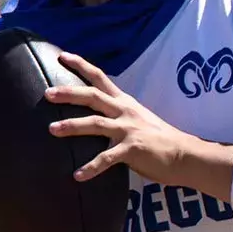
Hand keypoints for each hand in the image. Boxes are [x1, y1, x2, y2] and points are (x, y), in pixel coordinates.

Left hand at [46, 52, 232, 197]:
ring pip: (95, 124)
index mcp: (125, 103)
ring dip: (71, 126)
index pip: (100, 77)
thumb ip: (118, 116)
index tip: (62, 55)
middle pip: (92, 96)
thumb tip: (99, 118)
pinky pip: (107, 159)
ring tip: (52, 129)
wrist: (185, 155)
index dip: (81, 65)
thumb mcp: (138, 119)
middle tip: (47, 93)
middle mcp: (124, 112)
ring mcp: (128, 130)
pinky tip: (77, 176)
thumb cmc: (160, 139)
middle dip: (68, 93)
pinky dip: (91, 168)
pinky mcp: (132, 149)